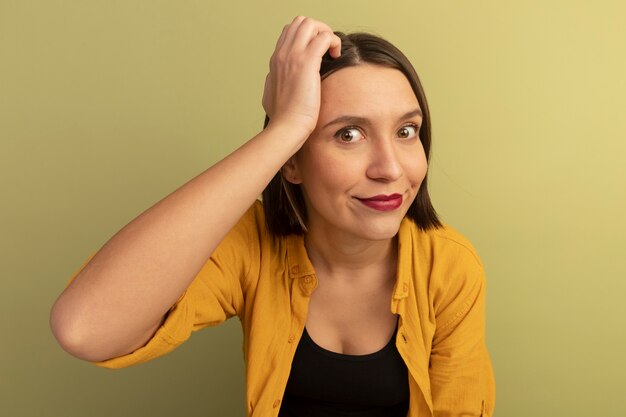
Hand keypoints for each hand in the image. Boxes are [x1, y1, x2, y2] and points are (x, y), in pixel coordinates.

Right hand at [262, 16, 340, 138]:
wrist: (286, 127)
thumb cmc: (282, 118)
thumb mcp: (271, 95)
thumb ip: (274, 82)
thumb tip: (275, 81)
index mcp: (276, 61)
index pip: (290, 32)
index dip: (307, 37)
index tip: (317, 53)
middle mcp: (282, 54)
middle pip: (300, 22)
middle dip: (317, 30)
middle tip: (326, 49)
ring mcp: (293, 56)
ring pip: (311, 24)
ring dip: (325, 33)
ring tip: (331, 51)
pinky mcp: (307, 62)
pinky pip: (324, 36)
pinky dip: (333, 42)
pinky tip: (336, 56)